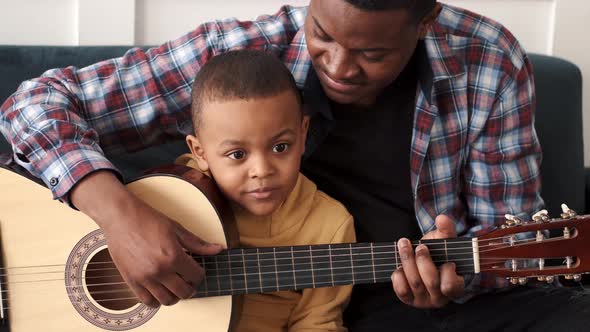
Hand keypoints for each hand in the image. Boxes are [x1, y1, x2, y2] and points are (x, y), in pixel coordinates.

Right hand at [71, 171, 222, 306]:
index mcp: (173, 256)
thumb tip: (218, 249)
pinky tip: (159, 289)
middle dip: (190, 287)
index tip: (197, 270)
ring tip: (174, 285)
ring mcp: (144, 277)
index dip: (200, 274)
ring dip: (175, 295)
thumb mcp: (177, 229)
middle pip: (184, 292)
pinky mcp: (131, 280)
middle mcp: (159, 270)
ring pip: (167, 300)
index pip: (196, 276)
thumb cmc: (149, 220)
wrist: (121, 217)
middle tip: (188, 280)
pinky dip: (156, 299)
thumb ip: (198, 243)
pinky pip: (147, 301)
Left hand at [391, 214, 464, 307]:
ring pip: (414, 283)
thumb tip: (442, 218)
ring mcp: (423, 300)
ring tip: (404, 244)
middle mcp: (440, 298)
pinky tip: (399, 265)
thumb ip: (446, 230)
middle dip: (422, 260)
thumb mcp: (445, 242)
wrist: (424, 263)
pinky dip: (398, 275)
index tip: (446, 259)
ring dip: (407, 260)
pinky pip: (401, 290)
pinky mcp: (408, 299)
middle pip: (430, 281)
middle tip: (420, 246)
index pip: (451, 285)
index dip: (447, 271)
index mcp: (455, 287)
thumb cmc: (439, 254)